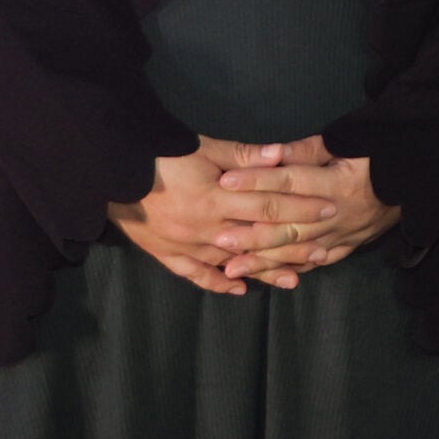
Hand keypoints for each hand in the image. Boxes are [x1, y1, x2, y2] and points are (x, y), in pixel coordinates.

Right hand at [109, 137, 340, 294]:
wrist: (111, 168)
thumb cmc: (162, 153)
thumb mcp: (205, 147)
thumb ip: (244, 156)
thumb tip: (281, 156)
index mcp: (215, 199)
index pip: (269, 206)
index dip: (300, 209)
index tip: (328, 210)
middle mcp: (204, 228)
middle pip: (256, 239)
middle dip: (291, 246)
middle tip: (323, 252)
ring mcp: (184, 245)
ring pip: (231, 264)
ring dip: (262, 272)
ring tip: (293, 280)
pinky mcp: (166, 254)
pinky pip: (195, 275)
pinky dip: (218, 284)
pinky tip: (239, 290)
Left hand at [209, 135, 399, 284]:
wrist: (416, 179)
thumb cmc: (377, 155)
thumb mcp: (347, 143)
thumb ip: (308, 151)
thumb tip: (272, 153)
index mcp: (336, 184)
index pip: (289, 183)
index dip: (257, 181)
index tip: (226, 182)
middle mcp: (337, 215)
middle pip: (288, 226)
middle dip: (251, 234)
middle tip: (219, 238)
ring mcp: (342, 236)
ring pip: (298, 252)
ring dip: (264, 260)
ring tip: (232, 266)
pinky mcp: (347, 247)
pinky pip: (315, 264)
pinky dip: (291, 271)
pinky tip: (267, 277)